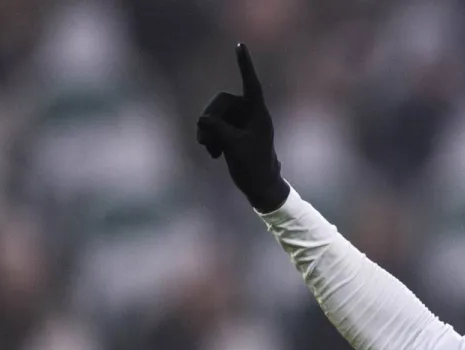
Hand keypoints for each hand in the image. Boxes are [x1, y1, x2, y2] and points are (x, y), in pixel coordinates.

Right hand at [196, 43, 289, 212]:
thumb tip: (202, 119)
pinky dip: (211, 139)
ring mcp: (241, 123)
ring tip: (210, 151)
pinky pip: (214, 126)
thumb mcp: (233, 147)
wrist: (261, 188)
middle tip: (204, 141)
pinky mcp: (233, 132)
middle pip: (221, 104)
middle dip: (211, 120)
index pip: (250, 84)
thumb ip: (217, 129)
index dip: (244, 65)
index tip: (240, 45)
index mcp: (258, 114)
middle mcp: (250, 114)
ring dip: (209, 132)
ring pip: (215, 116)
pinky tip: (213, 154)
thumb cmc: (254, 167)